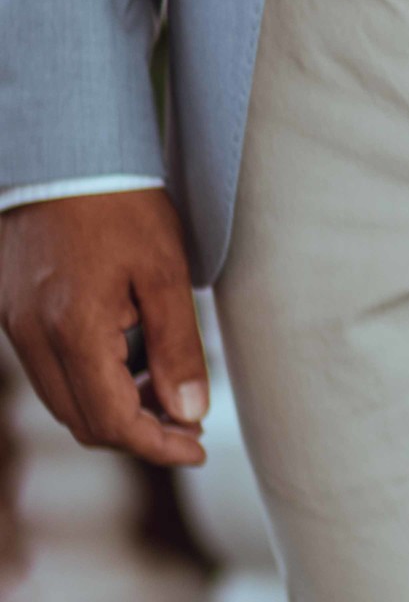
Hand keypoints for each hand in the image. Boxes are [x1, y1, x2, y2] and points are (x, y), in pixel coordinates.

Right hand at [0, 189, 207, 465]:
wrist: (62, 152)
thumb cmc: (121, 206)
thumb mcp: (165, 275)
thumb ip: (177, 349)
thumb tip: (190, 412)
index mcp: (71, 329)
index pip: (111, 421)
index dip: (158, 445)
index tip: (197, 449)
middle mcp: (30, 335)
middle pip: (82, 421)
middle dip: (138, 434)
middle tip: (189, 425)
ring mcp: (14, 325)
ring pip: (64, 400)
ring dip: (115, 409)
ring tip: (168, 392)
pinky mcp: (12, 311)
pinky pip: (50, 370)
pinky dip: (93, 381)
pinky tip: (133, 363)